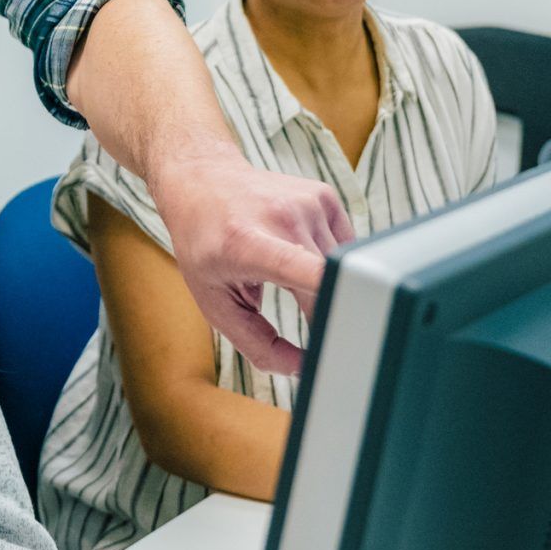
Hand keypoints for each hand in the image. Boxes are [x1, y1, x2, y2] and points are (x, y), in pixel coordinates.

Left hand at [150, 154, 355, 374]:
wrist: (200, 181)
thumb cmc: (203, 246)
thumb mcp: (215, 303)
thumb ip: (257, 344)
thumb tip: (303, 369)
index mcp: (250, 243)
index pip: (310, 272)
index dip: (337, 301)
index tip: (349, 331)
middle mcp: (283, 216)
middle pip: (330, 282)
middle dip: (325, 315)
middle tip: (309, 331)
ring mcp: (308, 202)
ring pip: (341, 267)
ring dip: (321, 285)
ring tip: (280, 276)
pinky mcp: (325, 196)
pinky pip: (344, 246)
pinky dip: (327, 261)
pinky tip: (295, 252)